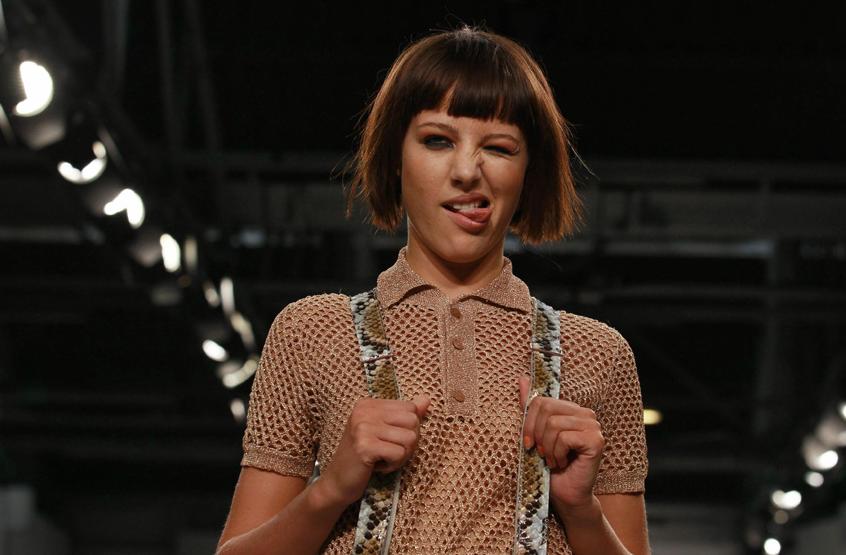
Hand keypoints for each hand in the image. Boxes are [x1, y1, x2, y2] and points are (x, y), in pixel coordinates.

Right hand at [318, 395, 429, 506]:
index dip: (408, 429)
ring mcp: (363, 428)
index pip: (410, 408)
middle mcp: (364, 411)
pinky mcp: (365, 447)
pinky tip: (378, 467)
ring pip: (410, 438)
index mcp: (368, 404)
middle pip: (413, 421)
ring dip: (401, 456)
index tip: (389, 441)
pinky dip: (394, 465)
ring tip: (382, 459)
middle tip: (388, 452)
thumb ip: (404, 415)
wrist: (337, 482)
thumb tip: (426, 399)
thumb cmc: (363, 457)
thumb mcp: (383, 431)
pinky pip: (400, 453)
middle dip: (408, 443)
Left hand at [518, 376, 604, 510]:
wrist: (566, 495)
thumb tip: (522, 379)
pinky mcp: (596, 440)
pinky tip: (563, 464)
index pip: (541, 401)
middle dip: (537, 435)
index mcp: (572, 409)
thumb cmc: (550, 466)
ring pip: (553, 424)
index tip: (529, 444)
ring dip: (548, 448)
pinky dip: (557, 454)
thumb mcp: (536, 434)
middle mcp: (586, 413)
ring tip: (554, 460)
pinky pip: (564, 438)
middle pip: (545, 409)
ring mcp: (593, 426)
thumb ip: (531, 407)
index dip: (528, 423)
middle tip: (543, 454)